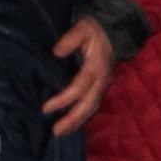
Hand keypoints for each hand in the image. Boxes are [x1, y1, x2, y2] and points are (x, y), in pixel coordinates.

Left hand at [47, 17, 115, 133]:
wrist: (115, 31)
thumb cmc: (96, 31)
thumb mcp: (84, 28)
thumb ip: (71, 39)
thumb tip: (56, 52)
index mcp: (96, 67)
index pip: (79, 87)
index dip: (63, 99)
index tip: (46, 108)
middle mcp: (101, 80)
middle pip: (88, 104)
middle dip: (72, 119)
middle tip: (56, 131)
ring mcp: (103, 86)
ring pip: (91, 108)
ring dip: (77, 122)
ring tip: (61, 132)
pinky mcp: (101, 88)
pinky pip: (92, 106)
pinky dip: (82, 117)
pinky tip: (71, 124)